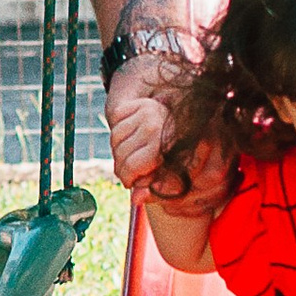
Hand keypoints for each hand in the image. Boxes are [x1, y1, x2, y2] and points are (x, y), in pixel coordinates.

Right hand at [105, 56, 182, 187]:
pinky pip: (114, 126)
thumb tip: (137, 200)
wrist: (176, 95)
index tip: (131, 182)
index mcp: (171, 139)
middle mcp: (156, 122)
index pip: (136, 166)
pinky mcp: (130, 102)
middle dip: (123, 169)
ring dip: (119, 150)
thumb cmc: (181, 137)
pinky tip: (131, 132)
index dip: (130, 178)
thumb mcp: (176, 163)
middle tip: (129, 171)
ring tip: (132, 151)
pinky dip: (119, 132)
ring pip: (115, 142)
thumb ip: (158, 183)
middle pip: (122, 157)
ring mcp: (142, 111)